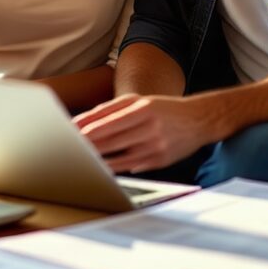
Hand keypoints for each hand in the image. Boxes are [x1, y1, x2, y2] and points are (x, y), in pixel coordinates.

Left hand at [73, 94, 214, 174]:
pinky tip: (100, 166)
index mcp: (143, 109)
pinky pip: (131, 166)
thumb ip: (110, 110)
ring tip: (80, 159)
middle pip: (111, 140)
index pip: (109, 121)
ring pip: (119, 158)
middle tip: (67, 148)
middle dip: (88, 145)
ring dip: (98, 159)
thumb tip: (83, 122)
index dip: (87, 129)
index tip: (69, 133)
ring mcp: (155, 146)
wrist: (199, 120)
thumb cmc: (163, 109)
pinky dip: (114, 167)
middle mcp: (150, 128)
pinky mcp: (159, 161)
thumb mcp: (140, 101)